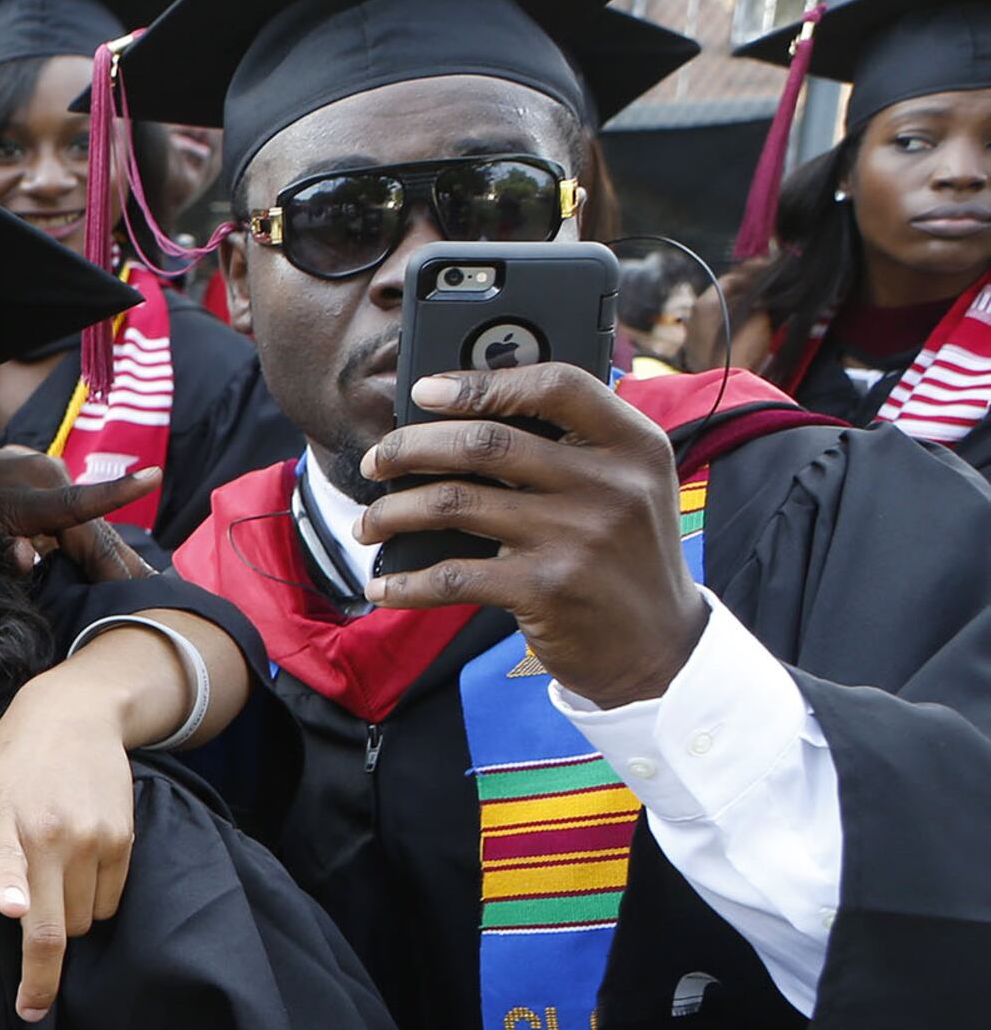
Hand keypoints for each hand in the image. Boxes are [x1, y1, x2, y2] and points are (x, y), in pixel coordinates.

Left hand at [0, 446, 159, 578]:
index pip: (79, 503)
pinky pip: (78, 519)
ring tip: (156, 588)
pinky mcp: (47, 480)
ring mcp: (49, 473)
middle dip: (124, 567)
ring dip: (116, 559)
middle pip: (95, 529)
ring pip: (91, 525)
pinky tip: (127, 570)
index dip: (116, 494)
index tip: (154, 477)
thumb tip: (26, 557)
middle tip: (161, 599)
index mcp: (29, 490)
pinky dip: (95, 546)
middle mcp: (48, 473)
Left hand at [0, 650, 143, 1020]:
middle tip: (32, 1004)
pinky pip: (109, 904)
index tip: (18, 910)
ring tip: (45, 886)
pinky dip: (91, 905)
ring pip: (82, 923)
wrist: (70, 717)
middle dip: (42, 974)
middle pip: (52, 927)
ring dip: (63, 924)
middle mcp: (48, 831)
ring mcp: (91, 836)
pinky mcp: (123, 839)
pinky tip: (73, 872)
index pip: (6, 858)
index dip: (14, 888)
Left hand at [359, 364, 705, 706]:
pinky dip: (406, 582)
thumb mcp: (628, 488)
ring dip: (393, 511)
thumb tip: (468, 415)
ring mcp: (578, 536)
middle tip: (376, 461)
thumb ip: (574, 447)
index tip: (426, 390)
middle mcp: (610, 484)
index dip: (482, 382)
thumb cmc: (624, 558)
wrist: (659, 648)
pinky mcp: (547, 589)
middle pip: (484, 442)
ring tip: (370, 523)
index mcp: (633, 444)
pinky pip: (453, 575)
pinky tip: (384, 585)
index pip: (556, 385)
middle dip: (410, 447)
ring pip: (454, 503)